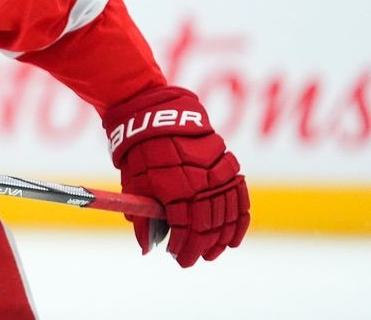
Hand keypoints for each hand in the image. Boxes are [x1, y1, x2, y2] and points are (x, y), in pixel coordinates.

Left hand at [102, 86, 249, 266]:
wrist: (155, 115)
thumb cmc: (140, 152)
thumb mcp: (134, 185)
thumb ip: (142, 218)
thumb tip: (146, 248)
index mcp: (177, 190)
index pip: (186, 230)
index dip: (184, 248)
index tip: (178, 258)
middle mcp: (201, 183)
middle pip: (208, 226)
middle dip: (201, 247)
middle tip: (194, 259)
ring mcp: (218, 174)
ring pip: (227, 214)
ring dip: (221, 237)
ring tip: (213, 251)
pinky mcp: (228, 165)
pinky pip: (239, 197)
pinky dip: (239, 219)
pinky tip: (234, 236)